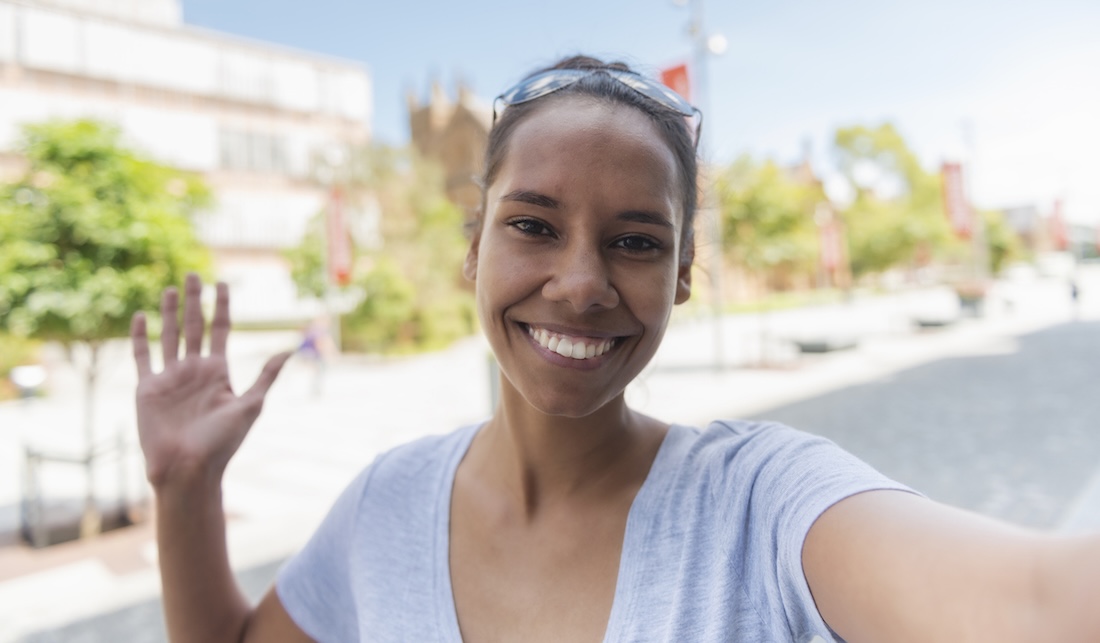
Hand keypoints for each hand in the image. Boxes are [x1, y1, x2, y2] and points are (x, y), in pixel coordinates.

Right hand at [131, 273, 290, 487]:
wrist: (188, 468)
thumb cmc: (222, 442)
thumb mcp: (250, 405)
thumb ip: (265, 376)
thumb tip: (290, 349)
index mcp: (219, 372)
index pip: (220, 329)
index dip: (221, 306)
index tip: (223, 283)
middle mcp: (194, 370)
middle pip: (194, 326)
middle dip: (194, 301)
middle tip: (193, 274)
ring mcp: (170, 377)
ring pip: (169, 336)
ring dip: (169, 312)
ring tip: (171, 287)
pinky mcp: (147, 388)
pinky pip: (143, 356)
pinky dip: (141, 337)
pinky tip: (141, 317)